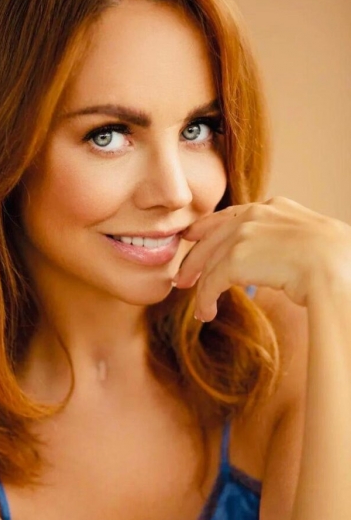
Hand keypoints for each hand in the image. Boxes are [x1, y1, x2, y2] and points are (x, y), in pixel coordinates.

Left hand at [173, 196, 350, 321]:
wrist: (336, 266)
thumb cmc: (337, 260)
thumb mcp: (310, 239)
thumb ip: (287, 241)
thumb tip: (283, 259)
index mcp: (273, 207)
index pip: (230, 216)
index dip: (207, 229)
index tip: (192, 238)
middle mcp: (254, 215)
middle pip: (211, 237)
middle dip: (194, 259)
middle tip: (183, 277)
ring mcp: (243, 234)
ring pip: (209, 262)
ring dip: (200, 287)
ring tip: (197, 304)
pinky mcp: (235, 258)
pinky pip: (211, 283)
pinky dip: (206, 300)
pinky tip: (206, 313)